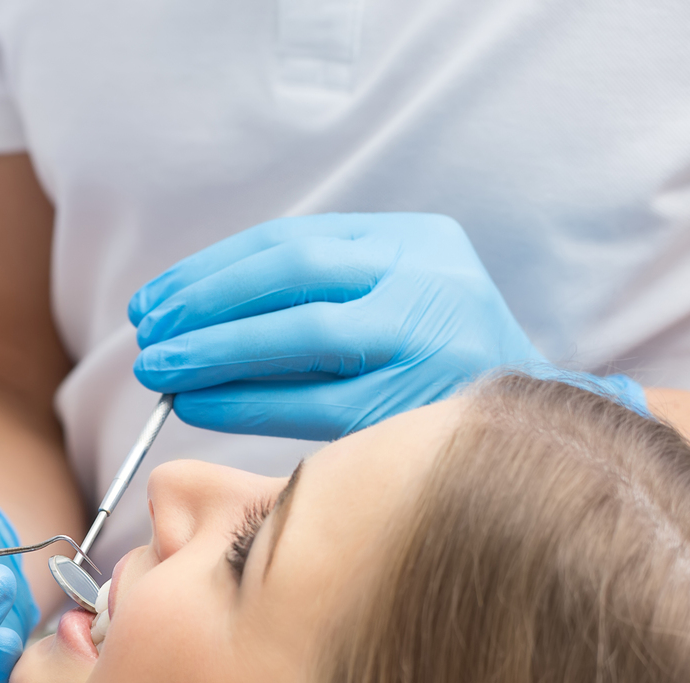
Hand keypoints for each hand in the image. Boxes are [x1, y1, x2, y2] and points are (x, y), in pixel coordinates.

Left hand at [128, 213, 646, 438]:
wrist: (541, 434)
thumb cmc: (439, 374)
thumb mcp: (399, 302)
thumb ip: (325, 294)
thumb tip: (196, 315)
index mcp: (418, 242)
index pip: (293, 240)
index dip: (212, 270)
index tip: (158, 299)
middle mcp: (428, 279)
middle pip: (291, 274)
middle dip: (204, 304)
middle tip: (148, 334)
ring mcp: (428, 339)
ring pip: (300, 333)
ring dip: (215, 351)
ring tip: (159, 371)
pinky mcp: (417, 405)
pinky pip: (312, 400)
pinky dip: (246, 401)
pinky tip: (198, 405)